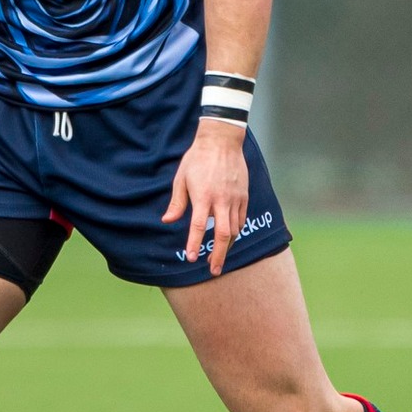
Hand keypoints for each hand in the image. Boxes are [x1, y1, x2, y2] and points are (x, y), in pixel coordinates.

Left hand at [160, 120, 249, 274]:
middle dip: (219, 256)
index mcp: (203, 197)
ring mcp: (235, 199)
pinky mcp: (244, 196)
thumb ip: (177, 202)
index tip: (192, 258)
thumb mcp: (181, 178)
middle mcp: (221, 200)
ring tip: (220, 257)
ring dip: (228, 246)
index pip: (199, 227)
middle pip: (224, 235)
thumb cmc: (197, 159)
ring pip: (235, 230)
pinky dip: (236, 231)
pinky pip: (242, 219)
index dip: (194, 244)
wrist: (221, 141)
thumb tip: (168, 220)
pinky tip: (230, 238)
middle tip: (214, 270)